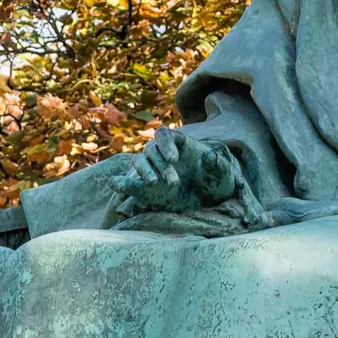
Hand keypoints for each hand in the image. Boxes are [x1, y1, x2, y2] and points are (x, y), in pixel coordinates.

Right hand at [111, 128, 251, 220]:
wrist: (208, 202)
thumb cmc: (216, 182)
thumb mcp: (222, 175)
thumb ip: (218, 165)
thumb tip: (209, 156)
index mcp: (178, 144)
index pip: (164, 135)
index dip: (166, 144)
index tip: (174, 159)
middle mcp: (161, 153)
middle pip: (152, 150)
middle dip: (161, 165)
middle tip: (174, 183)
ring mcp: (151, 169)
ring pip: (140, 162)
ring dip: (145, 172)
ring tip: (155, 184)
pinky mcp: (143, 187)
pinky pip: (128, 182)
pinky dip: (120, 182)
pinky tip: (114, 183)